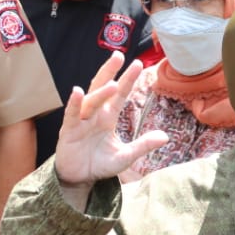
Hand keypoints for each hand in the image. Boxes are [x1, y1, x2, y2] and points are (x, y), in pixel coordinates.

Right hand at [52, 53, 165, 204]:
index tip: (138, 64)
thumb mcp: (125, 156)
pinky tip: (78, 93)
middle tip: (119, 55)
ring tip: (112, 83)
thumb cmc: (100, 164)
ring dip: (100, 92)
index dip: (128, 80)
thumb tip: (165, 136)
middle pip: (102, 89)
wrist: (80, 179)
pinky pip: (72, 115)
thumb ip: (143, 146)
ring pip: (90, 101)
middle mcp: (94, 115)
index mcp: (108, 118)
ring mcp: (80, 121)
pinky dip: (74, 104)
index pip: (120, 95)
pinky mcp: (68, 131)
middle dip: (110, 72)